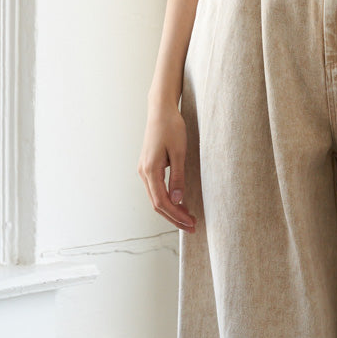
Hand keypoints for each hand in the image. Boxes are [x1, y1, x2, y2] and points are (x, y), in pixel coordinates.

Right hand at [138, 104, 196, 231]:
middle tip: (193, 227)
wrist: (161, 110)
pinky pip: (156, 190)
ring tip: (188, 218)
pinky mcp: (148, 167)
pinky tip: (180, 204)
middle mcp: (143, 173)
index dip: (177, 216)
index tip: (191, 223)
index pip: (162, 202)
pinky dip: (167, 200)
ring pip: (156, 198)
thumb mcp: (179, 152)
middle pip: (157, 204)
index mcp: (150, 170)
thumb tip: (177, 200)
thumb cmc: (171, 127)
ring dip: (172, 210)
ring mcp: (144, 170)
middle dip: (175, 218)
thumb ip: (178, 177)